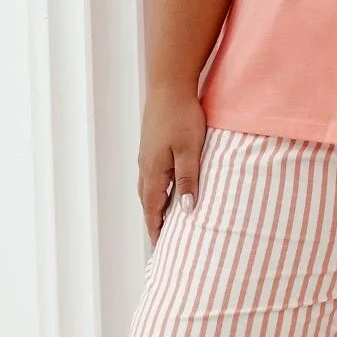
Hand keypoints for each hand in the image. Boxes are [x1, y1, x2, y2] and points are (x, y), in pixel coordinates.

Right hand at [138, 85, 206, 246]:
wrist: (169, 84)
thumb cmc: (182, 116)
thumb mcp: (190, 150)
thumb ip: (189, 180)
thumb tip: (186, 211)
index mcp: (153, 171)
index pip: (152, 211)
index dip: (157, 231)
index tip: (161, 251)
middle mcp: (145, 166)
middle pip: (148, 203)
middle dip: (155, 223)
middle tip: (164, 243)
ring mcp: (147, 155)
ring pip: (149, 188)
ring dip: (156, 207)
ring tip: (167, 222)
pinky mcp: (152, 145)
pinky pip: (153, 175)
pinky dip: (159, 190)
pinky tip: (169, 189)